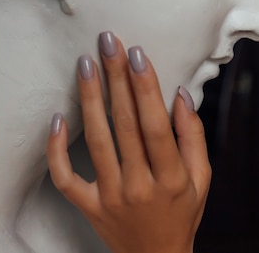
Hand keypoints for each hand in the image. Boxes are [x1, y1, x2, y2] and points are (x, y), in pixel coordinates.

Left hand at [47, 32, 209, 252]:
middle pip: (125, 125)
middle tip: (108, 44)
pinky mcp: (89, 206)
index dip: (146, 88)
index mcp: (172, 178)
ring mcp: (111, 197)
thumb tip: (180, 96)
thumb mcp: (202, 178)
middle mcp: (139, 186)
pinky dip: (56, 149)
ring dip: (91, 99)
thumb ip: (193, 137)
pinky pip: (65, 177)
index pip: (156, 125)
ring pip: (96, 142)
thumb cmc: (183, 213)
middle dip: (117, 79)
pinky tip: (59, 117)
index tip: (137, 55)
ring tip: (86, 65)